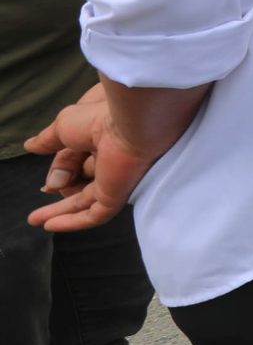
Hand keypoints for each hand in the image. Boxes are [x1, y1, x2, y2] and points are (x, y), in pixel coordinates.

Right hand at [25, 86, 163, 233]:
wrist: (130, 125)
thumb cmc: (99, 118)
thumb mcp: (64, 127)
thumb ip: (49, 140)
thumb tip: (30, 146)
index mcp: (106, 139)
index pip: (78, 160)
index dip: (61, 169)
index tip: (47, 181)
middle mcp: (114, 160)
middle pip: (80, 180)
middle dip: (62, 189)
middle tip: (43, 198)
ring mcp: (116, 180)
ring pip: (84, 200)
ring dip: (59, 211)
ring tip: (35, 219)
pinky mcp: (117, 195)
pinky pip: (93, 214)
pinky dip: (71, 221)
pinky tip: (50, 226)